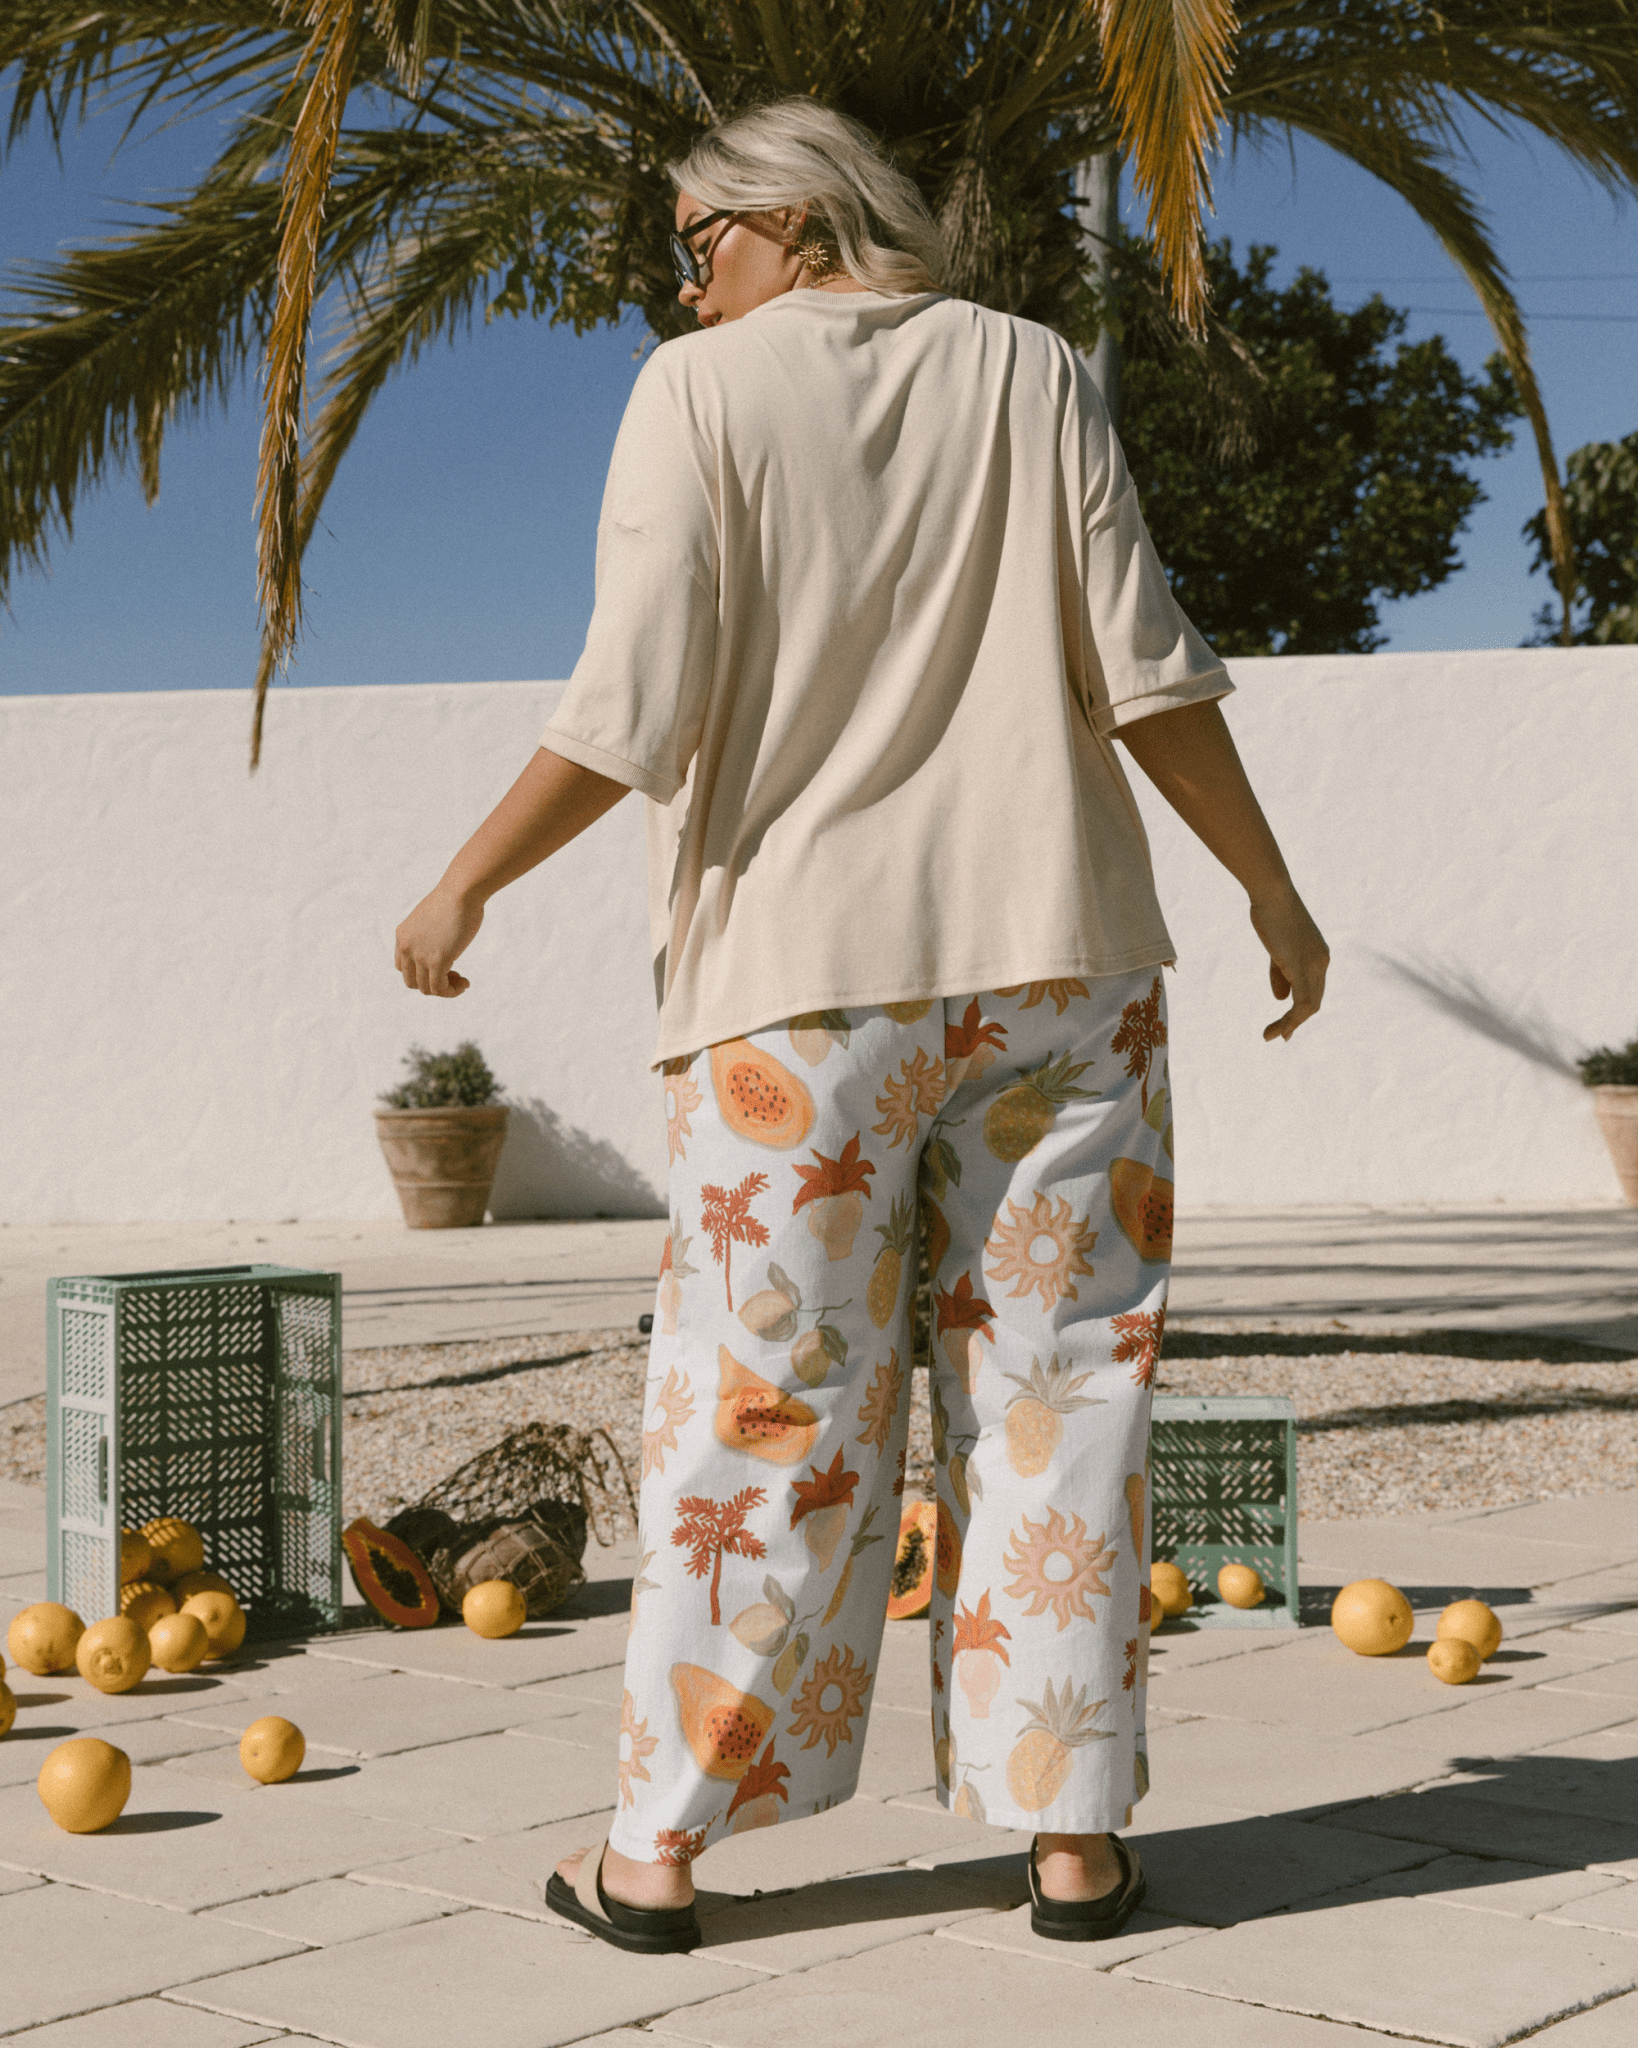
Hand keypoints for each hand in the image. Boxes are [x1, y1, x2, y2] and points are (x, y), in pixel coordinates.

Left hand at [394, 884, 482, 996]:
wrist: (461, 891)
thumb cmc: (455, 899)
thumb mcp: (434, 918)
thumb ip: (431, 934)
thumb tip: (444, 944)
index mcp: (402, 935)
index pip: (403, 966)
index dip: (422, 972)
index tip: (443, 966)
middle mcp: (406, 947)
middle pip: (411, 981)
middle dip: (432, 983)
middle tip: (453, 975)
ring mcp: (420, 955)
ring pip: (426, 988)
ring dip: (445, 989)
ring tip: (462, 982)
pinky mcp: (437, 961)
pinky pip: (439, 989)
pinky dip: (452, 992)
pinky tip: (464, 984)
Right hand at [1248, 885, 1328, 1041]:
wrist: (1272, 894)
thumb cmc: (1271, 912)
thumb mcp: (1276, 947)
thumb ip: (1280, 973)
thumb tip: (1281, 998)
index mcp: (1319, 955)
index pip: (1314, 989)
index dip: (1301, 1009)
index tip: (1284, 1023)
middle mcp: (1322, 962)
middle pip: (1314, 1001)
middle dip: (1297, 1021)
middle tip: (1281, 1036)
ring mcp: (1314, 965)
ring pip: (1309, 1006)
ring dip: (1290, 1025)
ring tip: (1271, 1035)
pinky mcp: (1302, 967)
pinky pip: (1301, 1003)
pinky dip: (1290, 1020)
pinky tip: (1277, 1030)